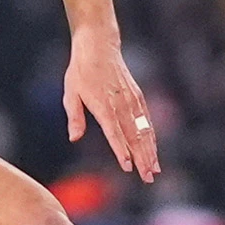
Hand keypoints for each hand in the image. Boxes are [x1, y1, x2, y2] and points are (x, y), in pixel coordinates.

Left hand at [64, 33, 159, 182]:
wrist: (99, 46)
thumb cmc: (80, 71)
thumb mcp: (70, 92)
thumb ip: (74, 116)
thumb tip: (74, 138)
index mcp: (102, 105)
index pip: (114, 132)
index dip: (121, 150)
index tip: (127, 166)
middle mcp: (120, 104)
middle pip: (133, 135)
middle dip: (142, 158)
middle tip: (147, 177)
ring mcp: (132, 100)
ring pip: (144, 130)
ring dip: (150, 151)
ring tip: (154, 170)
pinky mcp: (137, 97)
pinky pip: (146, 120)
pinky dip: (151, 137)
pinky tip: (154, 150)